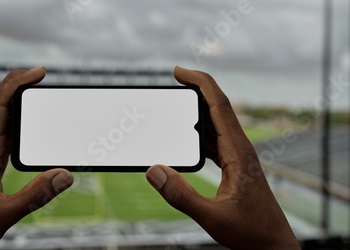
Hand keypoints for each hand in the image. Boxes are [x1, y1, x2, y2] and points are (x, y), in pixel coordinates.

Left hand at [0, 67, 73, 249]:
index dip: (16, 83)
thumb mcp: (5, 214)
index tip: (39, 72)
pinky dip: (20, 122)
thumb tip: (66, 175)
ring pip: (2, 119)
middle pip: (0, 106)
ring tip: (39, 93)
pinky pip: (6, 135)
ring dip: (19, 101)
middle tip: (41, 76)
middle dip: (19, 85)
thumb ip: (36, 195)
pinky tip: (31, 125)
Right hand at [146, 66, 299, 249]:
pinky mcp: (234, 165)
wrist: (271, 244)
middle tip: (173, 81)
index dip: (200, 83)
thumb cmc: (249, 231)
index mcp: (238, 151)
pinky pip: (214, 139)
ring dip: (196, 110)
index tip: (179, 71)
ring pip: (216, 123)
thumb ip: (180, 195)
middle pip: (217, 108)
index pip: (219, 105)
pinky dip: (198, 131)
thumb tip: (153, 170)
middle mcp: (240, 148)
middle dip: (196, 89)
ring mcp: (238, 155)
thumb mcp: (211, 215)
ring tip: (174, 106)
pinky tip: (185, 136)